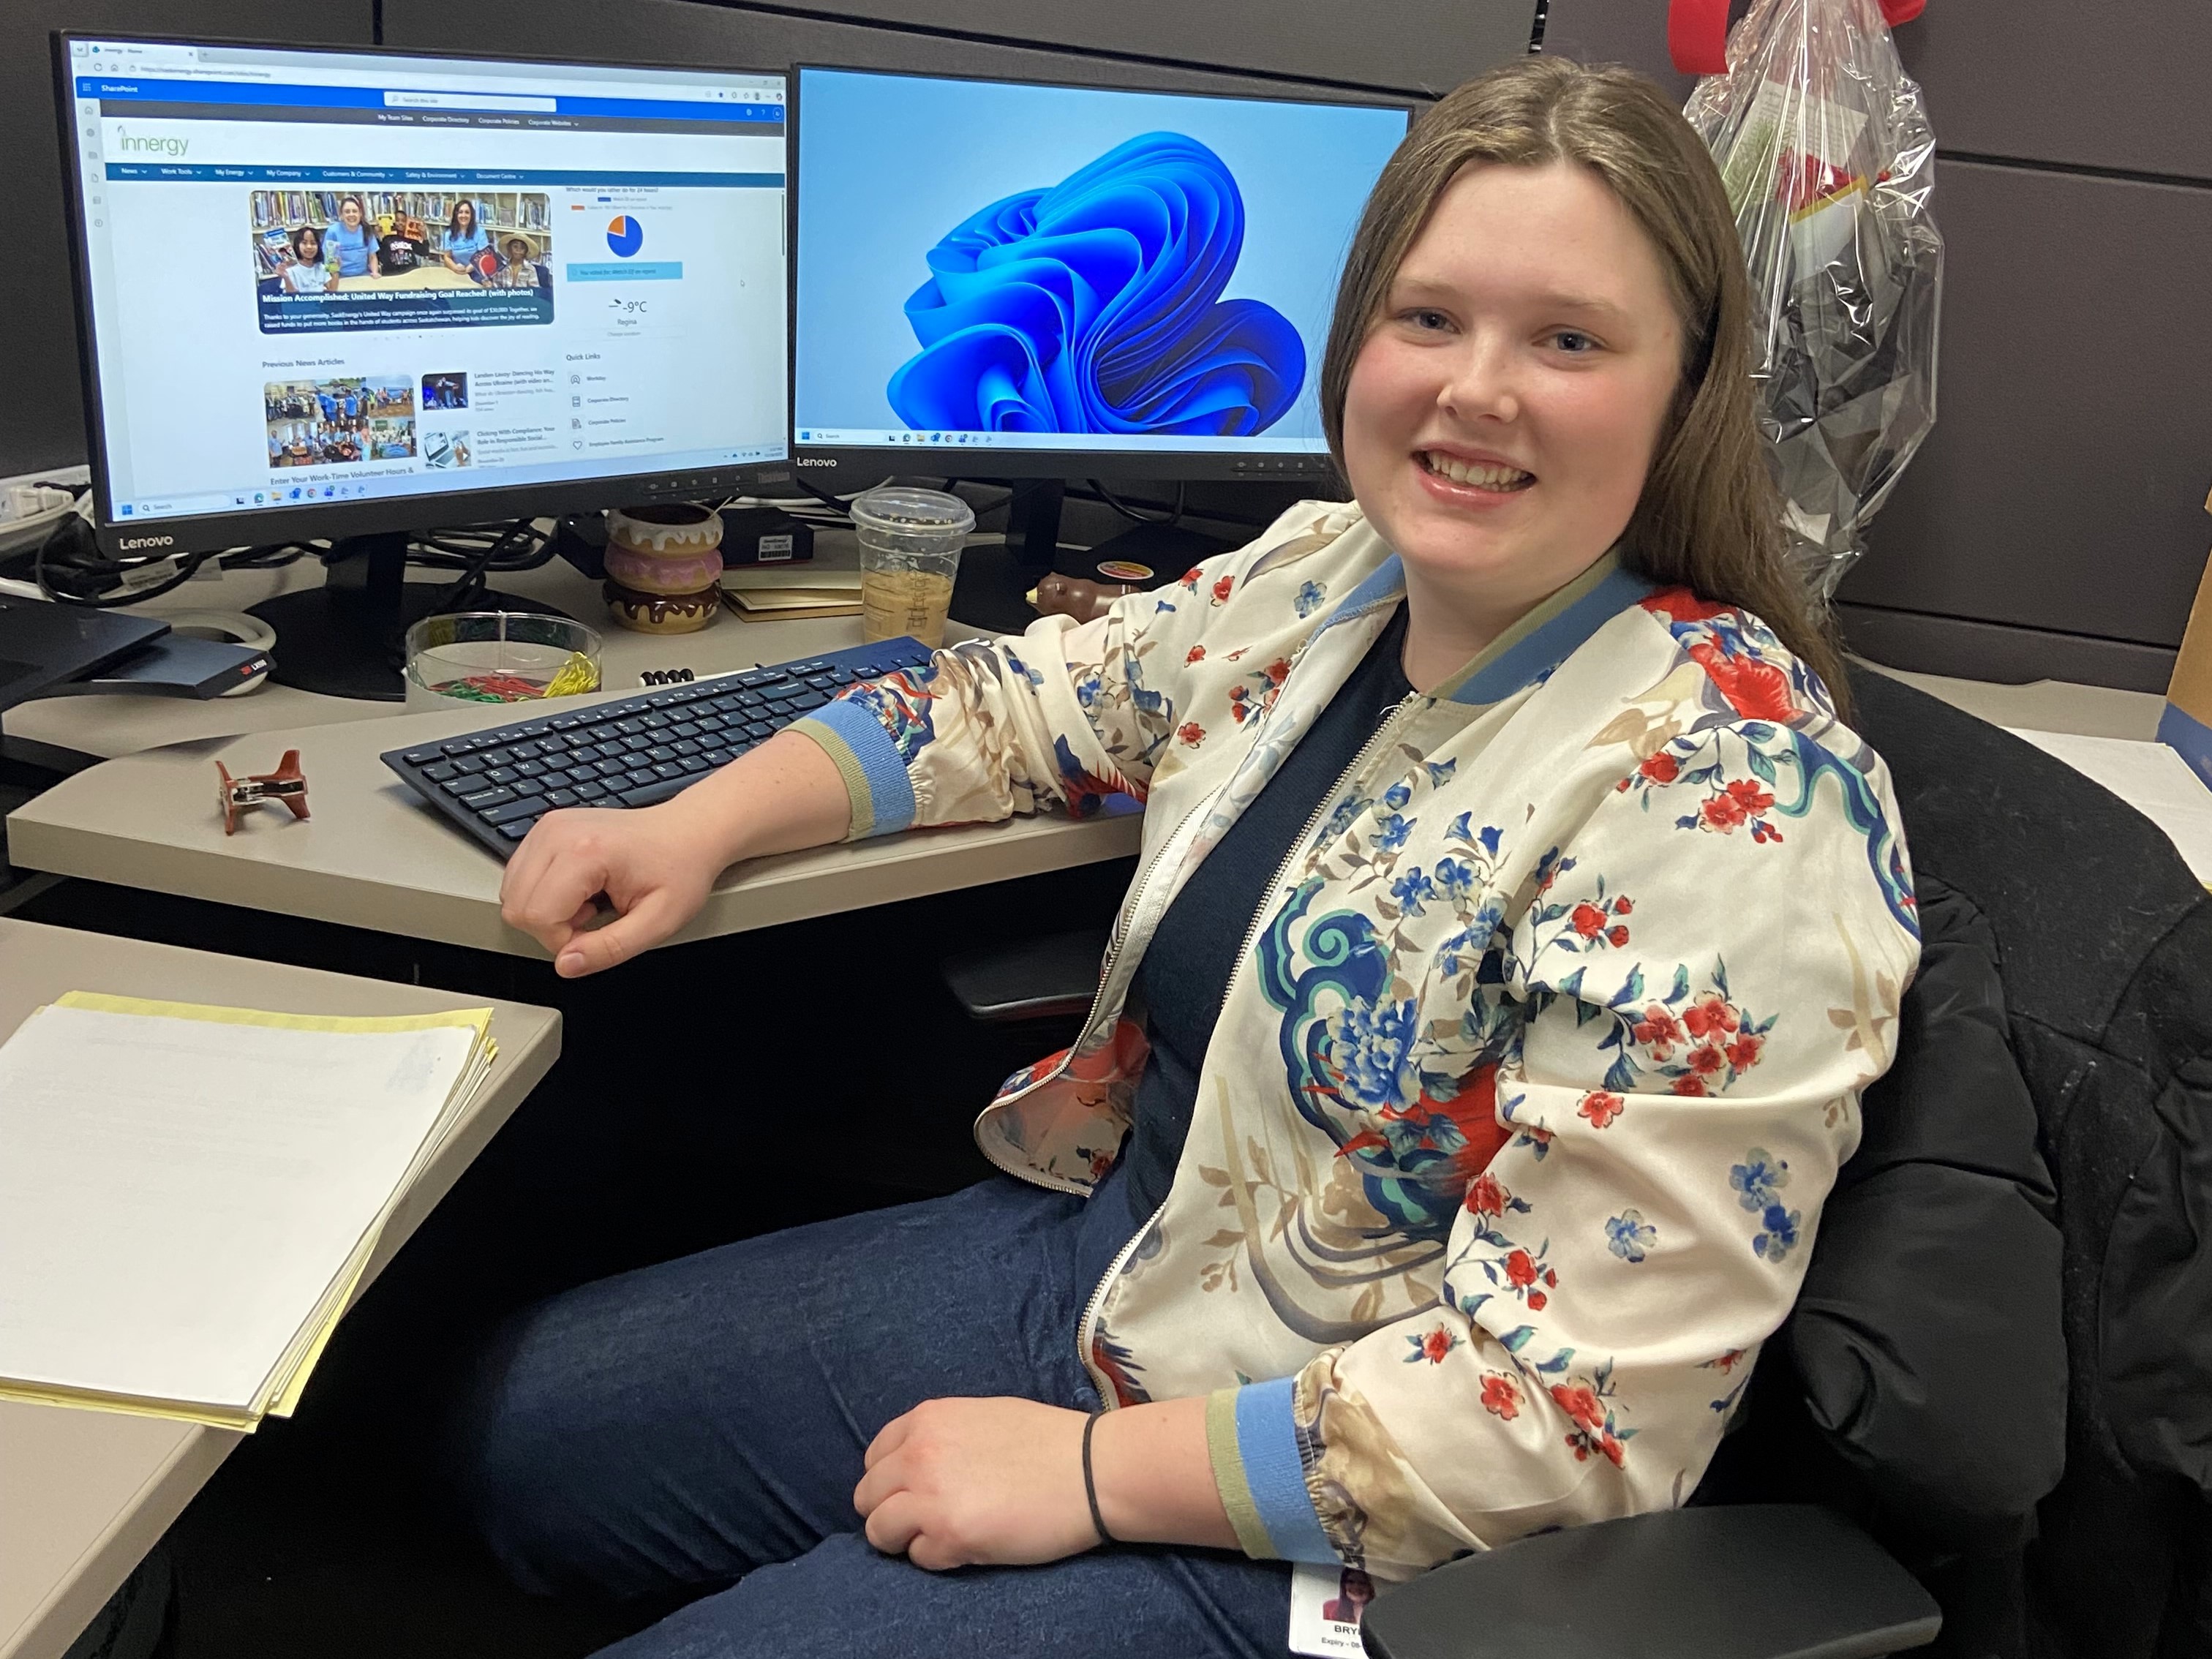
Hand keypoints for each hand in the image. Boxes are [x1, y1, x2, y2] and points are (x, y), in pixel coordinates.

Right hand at [499, 803, 724, 976]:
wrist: (688, 832)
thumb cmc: (679, 870)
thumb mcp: (658, 922)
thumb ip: (610, 949)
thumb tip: (566, 965)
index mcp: (586, 852)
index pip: (537, 916)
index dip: (564, 941)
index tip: (595, 933)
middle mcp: (558, 833)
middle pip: (517, 905)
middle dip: (552, 927)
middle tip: (593, 918)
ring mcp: (548, 827)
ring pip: (512, 892)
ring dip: (547, 909)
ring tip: (589, 901)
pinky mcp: (545, 829)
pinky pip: (519, 876)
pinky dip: (543, 893)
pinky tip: (579, 889)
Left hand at [853, 1398, 1097, 1569]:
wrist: (1092, 1470)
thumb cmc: (1048, 1441)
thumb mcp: (983, 1416)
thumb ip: (941, 1435)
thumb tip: (915, 1462)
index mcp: (927, 1419)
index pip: (874, 1456)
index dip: (890, 1480)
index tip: (911, 1492)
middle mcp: (919, 1453)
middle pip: (867, 1495)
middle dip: (889, 1511)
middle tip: (923, 1521)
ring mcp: (930, 1496)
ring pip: (879, 1530)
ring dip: (904, 1538)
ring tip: (941, 1536)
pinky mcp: (950, 1535)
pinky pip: (917, 1557)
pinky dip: (937, 1557)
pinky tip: (969, 1544)